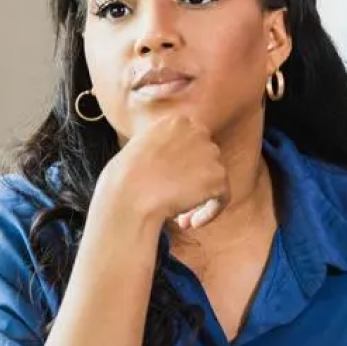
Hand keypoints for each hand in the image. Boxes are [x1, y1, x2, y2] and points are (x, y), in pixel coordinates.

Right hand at [91, 115, 228, 234]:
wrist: (128, 194)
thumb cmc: (125, 179)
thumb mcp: (142, 150)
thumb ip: (166, 150)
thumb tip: (182, 168)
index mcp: (177, 121)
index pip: (193, 143)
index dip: (184, 168)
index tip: (169, 185)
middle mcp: (197, 131)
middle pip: (206, 161)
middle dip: (193, 183)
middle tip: (176, 205)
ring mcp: (210, 152)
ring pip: (214, 180)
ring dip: (199, 199)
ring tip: (180, 218)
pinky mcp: (218, 175)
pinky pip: (222, 198)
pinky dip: (209, 213)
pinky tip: (190, 224)